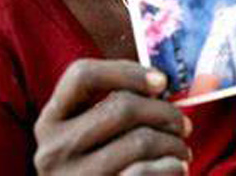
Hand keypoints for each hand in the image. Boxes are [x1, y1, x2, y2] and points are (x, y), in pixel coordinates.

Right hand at [34, 59, 191, 174]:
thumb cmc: (108, 167)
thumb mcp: (98, 134)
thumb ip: (120, 106)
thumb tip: (162, 83)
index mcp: (51, 121)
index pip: (82, 75)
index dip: (127, 71)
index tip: (162, 82)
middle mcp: (53, 149)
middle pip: (122, 107)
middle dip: (165, 112)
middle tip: (184, 125)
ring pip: (140, 141)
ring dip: (174, 143)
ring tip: (182, 150)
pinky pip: (144, 172)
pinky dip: (171, 167)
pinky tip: (176, 168)